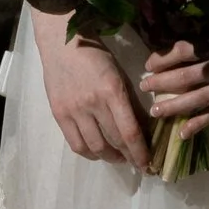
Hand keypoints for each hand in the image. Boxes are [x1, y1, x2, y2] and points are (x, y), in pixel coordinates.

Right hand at [38, 28, 149, 168]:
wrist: (62, 44)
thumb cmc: (96, 57)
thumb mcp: (120, 75)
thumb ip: (131, 103)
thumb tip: (145, 130)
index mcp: (112, 91)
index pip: (129, 132)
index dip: (140, 153)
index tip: (148, 164)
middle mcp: (92, 103)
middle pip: (114, 141)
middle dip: (129, 157)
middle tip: (138, 162)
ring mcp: (73, 111)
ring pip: (95, 148)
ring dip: (111, 158)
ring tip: (119, 157)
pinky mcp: (59, 115)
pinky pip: (76, 145)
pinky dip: (90, 154)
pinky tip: (98, 152)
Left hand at [136, 31, 208, 122]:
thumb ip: (204, 35)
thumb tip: (170, 47)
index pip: (189, 49)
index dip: (166, 56)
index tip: (149, 63)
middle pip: (193, 74)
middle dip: (165, 81)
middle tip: (145, 86)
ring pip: (203, 97)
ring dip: (177, 105)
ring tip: (156, 111)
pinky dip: (200, 124)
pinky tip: (182, 133)